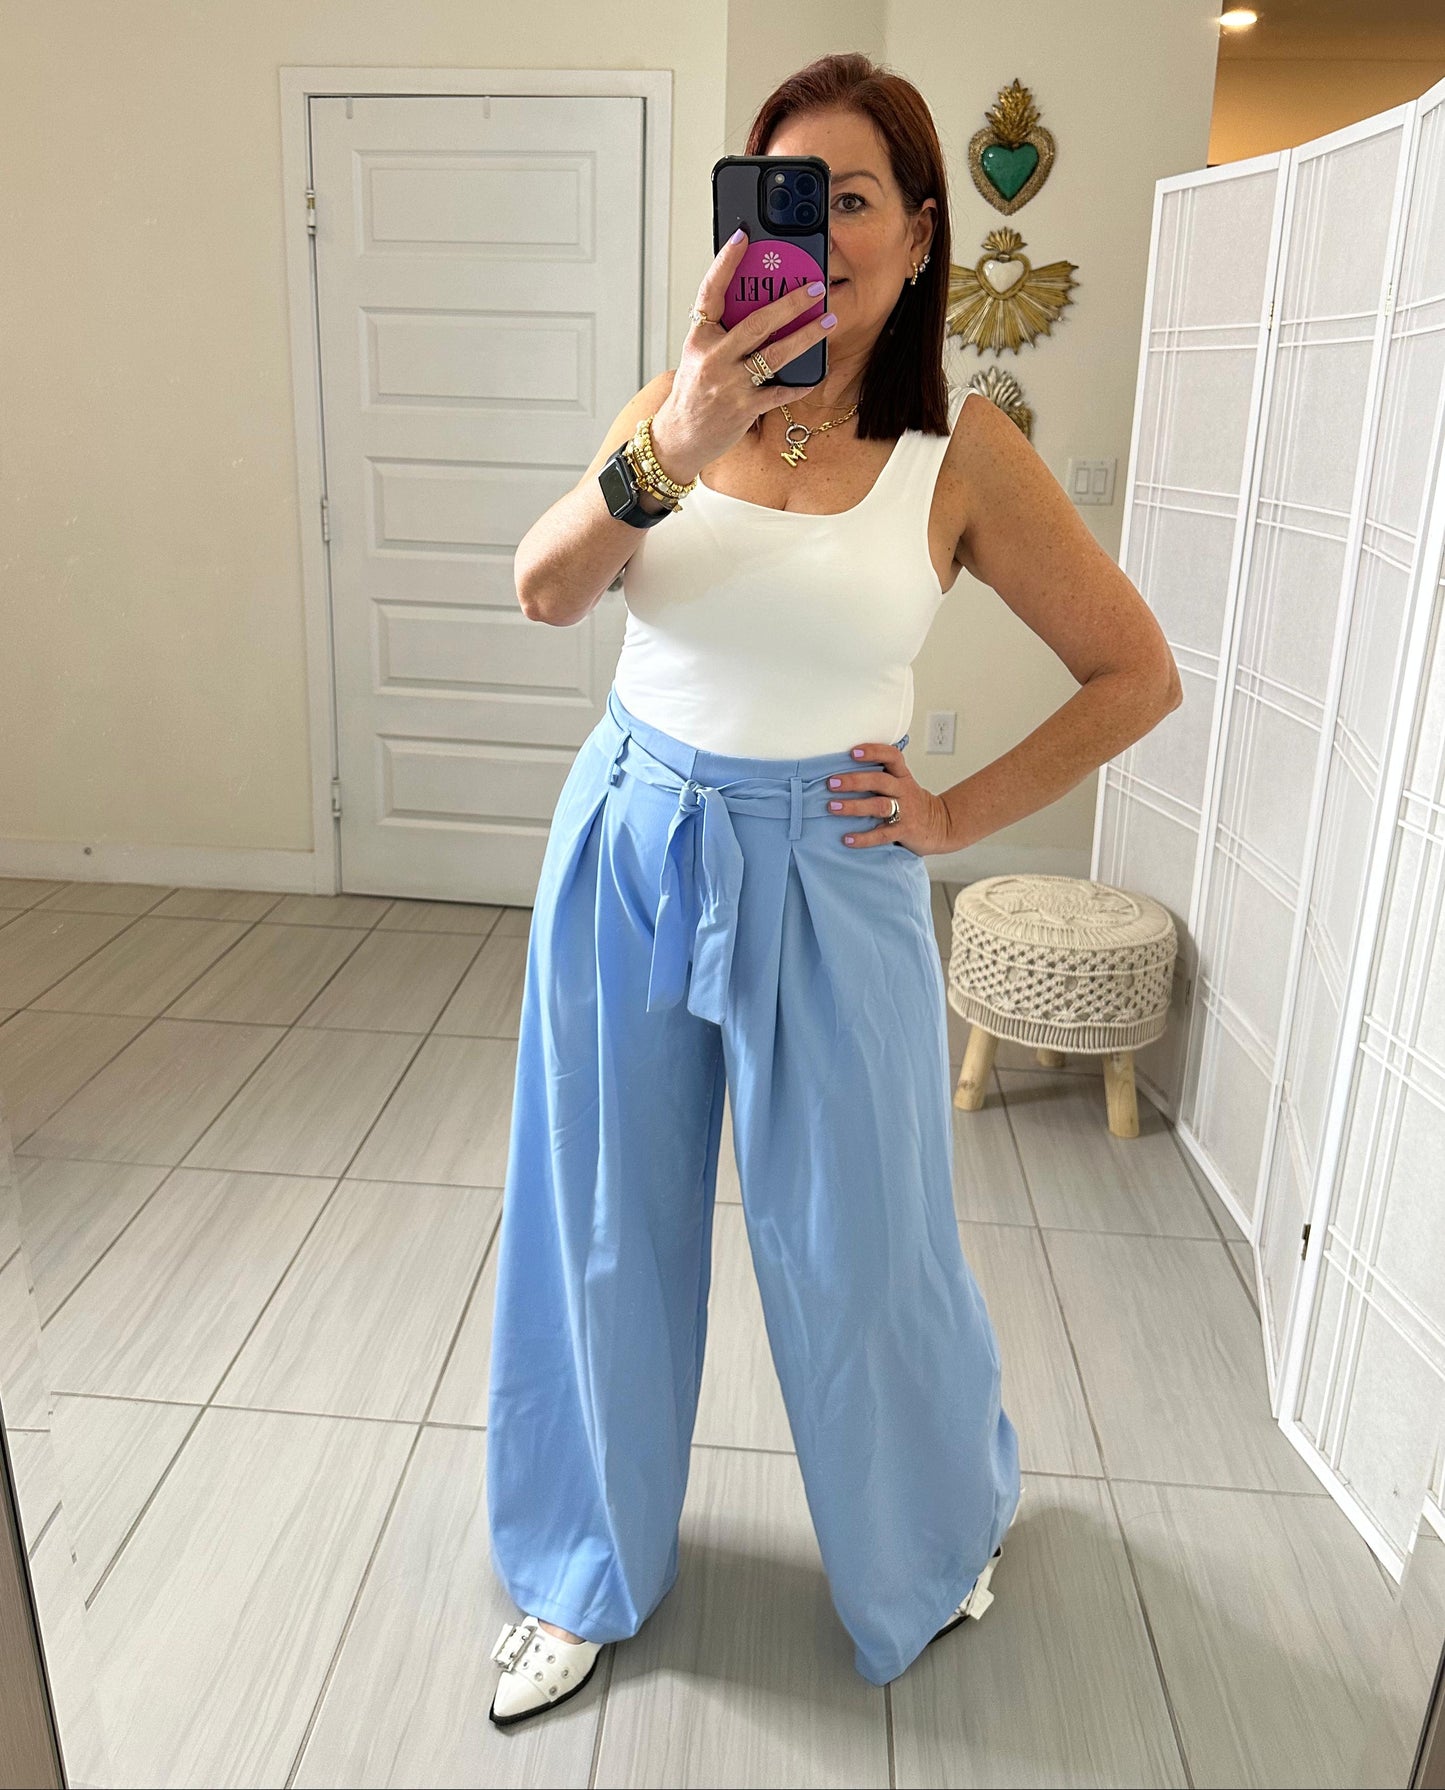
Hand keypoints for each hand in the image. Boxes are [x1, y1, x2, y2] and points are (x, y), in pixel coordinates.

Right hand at [649, 229, 833, 480]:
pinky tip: (816, 372)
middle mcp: (713, 358)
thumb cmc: (693, 393)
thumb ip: (724, 332)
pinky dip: (800, 383)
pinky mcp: (745, 408)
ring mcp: (730, 384)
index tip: (743, 237)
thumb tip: (760, 305)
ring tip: (828, 321)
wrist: (680, 436)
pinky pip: (780, 392)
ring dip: (807, 336)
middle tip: (815, 287)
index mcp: (700, 338)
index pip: (711, 292)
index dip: (725, 262)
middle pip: (757, 322)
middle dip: (791, 302)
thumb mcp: (699, 355)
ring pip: (775, 354)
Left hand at [826, 742, 956, 856]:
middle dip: (854, 781)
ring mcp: (905, 811)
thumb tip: (843, 769)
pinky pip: (882, 835)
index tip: (853, 752)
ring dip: (854, 807)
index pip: (892, 756)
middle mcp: (903, 791)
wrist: (941, 826)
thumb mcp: (902, 783)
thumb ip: (880, 775)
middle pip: (880, 781)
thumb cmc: (913, 804)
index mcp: (902, 776)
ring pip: (879, 806)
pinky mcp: (904, 831)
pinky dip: (864, 838)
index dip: (874, 752)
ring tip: (833, 807)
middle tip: (832, 783)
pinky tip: (848, 839)